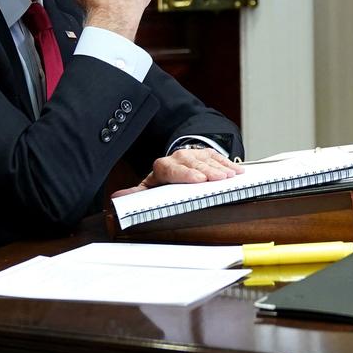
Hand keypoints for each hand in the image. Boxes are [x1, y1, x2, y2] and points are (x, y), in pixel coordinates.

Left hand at [110, 149, 244, 197]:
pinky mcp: (206, 153)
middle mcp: (178, 158)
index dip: (186, 173)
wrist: (175, 164)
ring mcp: (194, 154)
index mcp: (163, 167)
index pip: (173, 168)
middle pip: (193, 164)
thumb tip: (116, 199)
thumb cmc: (163, 181)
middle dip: (207, 171)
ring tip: (230, 175)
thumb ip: (135, 194)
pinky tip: (236, 170)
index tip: (197, 179)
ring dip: (220, 167)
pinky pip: (218, 156)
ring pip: (207, 159)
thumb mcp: (149, 187)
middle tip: (219, 179)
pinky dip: (227, 163)